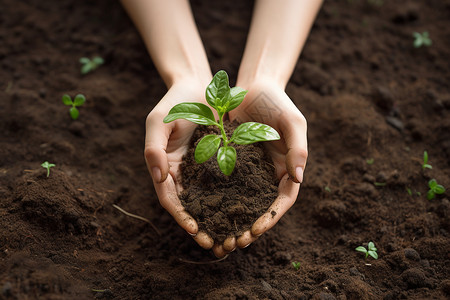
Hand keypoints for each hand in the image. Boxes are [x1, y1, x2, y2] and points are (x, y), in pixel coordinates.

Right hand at [144, 79, 215, 249]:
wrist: (197, 86)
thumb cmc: (174, 102)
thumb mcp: (158, 121)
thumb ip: (154, 148)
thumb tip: (158, 178)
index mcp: (164, 166)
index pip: (169, 198)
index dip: (180, 216)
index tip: (194, 230)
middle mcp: (181, 172)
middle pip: (188, 206)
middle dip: (200, 227)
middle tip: (215, 245)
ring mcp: (199, 169)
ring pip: (207, 201)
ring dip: (216, 220)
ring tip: (230, 237)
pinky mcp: (217, 162)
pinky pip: (223, 184)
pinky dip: (230, 200)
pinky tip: (244, 212)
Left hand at [210, 79, 306, 256]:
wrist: (253, 86)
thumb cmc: (278, 102)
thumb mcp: (293, 121)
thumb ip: (298, 148)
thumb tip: (298, 178)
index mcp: (286, 168)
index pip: (282, 200)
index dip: (271, 218)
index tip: (256, 231)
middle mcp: (267, 174)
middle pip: (261, 207)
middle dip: (249, 227)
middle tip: (233, 244)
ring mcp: (247, 170)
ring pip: (240, 201)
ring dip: (230, 221)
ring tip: (217, 238)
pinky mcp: (228, 162)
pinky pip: (221, 184)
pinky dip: (214, 200)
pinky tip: (201, 212)